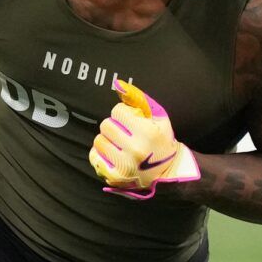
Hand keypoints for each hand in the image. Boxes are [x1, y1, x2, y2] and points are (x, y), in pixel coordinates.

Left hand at [87, 79, 200, 199]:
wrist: (167, 172)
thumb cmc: (161, 140)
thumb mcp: (158, 117)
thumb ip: (138, 98)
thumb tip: (118, 84)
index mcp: (148, 132)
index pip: (118, 111)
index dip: (124, 114)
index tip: (132, 122)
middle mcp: (136, 149)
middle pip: (106, 125)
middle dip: (114, 126)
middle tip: (124, 133)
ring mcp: (125, 165)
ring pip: (98, 140)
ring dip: (107, 140)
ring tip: (119, 144)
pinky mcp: (115, 177)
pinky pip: (94, 157)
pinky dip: (101, 154)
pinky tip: (113, 155)